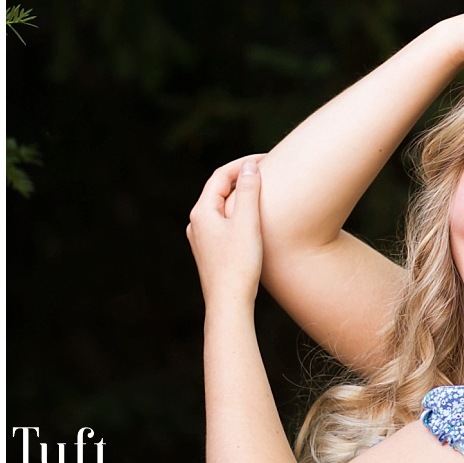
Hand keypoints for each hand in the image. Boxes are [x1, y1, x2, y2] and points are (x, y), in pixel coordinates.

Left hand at [186, 155, 266, 307]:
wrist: (229, 303)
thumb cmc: (239, 265)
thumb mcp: (247, 223)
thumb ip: (248, 192)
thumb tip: (249, 167)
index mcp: (201, 212)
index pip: (221, 175)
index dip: (243, 163)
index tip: (267, 159)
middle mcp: (196, 223)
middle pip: (219, 189)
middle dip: (242, 177)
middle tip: (268, 169)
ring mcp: (201, 238)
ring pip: (221, 207)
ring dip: (240, 195)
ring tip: (263, 190)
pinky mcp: (210, 251)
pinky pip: (223, 222)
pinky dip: (238, 213)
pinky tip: (254, 218)